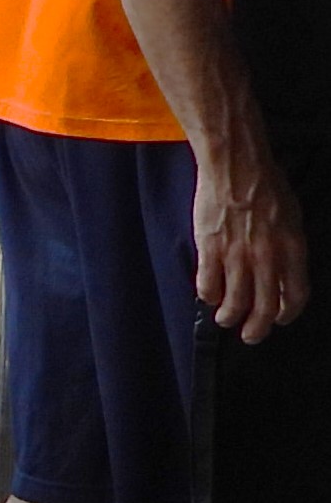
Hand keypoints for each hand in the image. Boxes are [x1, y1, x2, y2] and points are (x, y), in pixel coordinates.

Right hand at [196, 152, 309, 340]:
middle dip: (256, 329)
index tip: (279, 319)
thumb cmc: (266, 186)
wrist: (236, 166)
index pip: (295, 294)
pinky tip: (208, 294)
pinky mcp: (210, 250)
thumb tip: (282, 276)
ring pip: (233, 302)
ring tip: (225, 318)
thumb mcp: (292, 217)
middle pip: (263, 307)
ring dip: (228, 316)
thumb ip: (289, 248)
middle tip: (251, 336)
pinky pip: (207, 285)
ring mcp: (237, 254)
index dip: (287, 314)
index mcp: (292, 247)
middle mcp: (267, 256)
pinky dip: (207, 295)